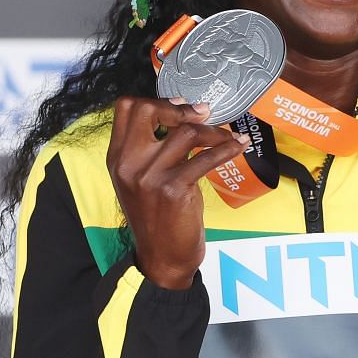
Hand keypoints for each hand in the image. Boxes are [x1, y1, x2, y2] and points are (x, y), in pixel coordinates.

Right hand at [106, 97, 249, 289]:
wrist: (162, 257)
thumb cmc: (159, 217)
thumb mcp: (143, 180)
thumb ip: (153, 151)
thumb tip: (184, 120)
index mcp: (117, 158)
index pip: (124, 109)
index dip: (156, 101)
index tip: (182, 106)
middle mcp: (128, 163)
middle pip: (147, 110)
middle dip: (180, 107)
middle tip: (204, 114)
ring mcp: (149, 175)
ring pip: (185, 132)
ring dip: (214, 132)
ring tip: (229, 137)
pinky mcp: (173, 189)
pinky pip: (206, 158)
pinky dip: (228, 148)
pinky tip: (240, 146)